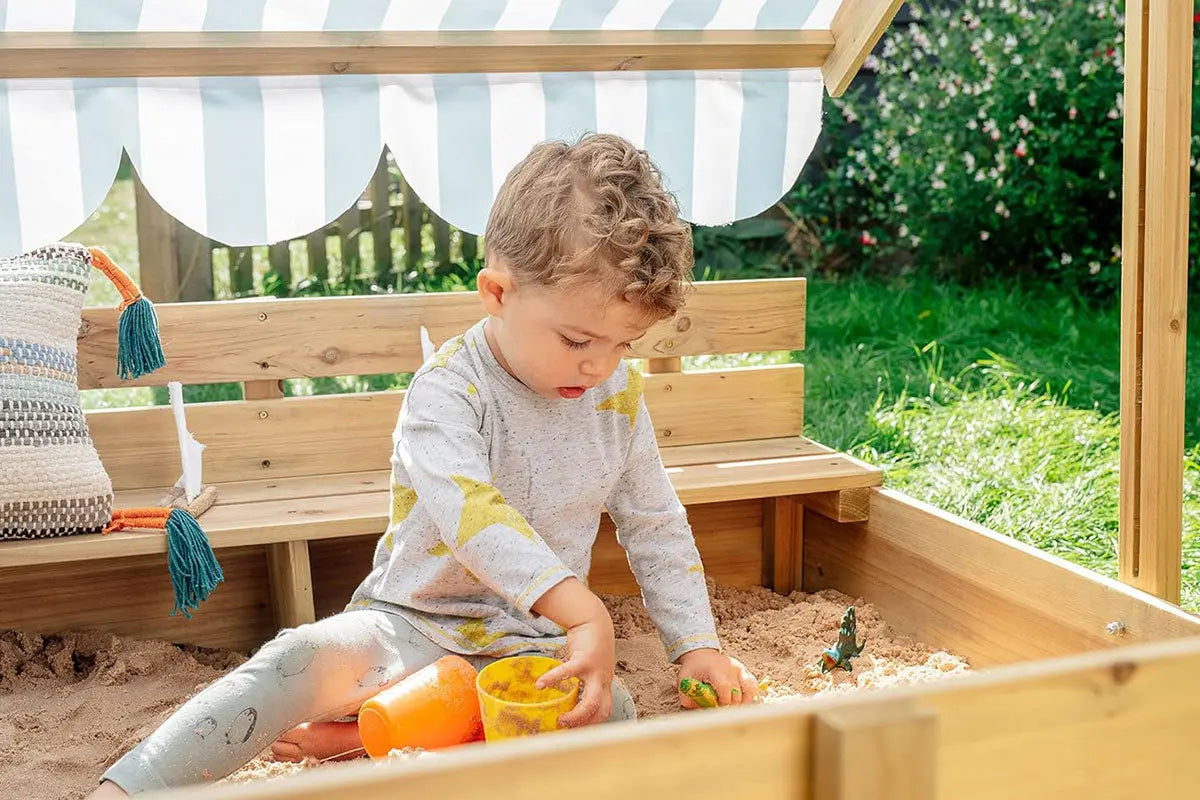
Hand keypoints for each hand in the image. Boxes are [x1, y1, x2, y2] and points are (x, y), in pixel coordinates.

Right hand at [531, 578, 615, 727]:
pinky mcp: (584, 659)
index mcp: (605, 683)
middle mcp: (603, 680)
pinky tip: (540, 684)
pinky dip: (553, 679)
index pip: (605, 710)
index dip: (594, 724)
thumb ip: (586, 679)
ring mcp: (596, 672)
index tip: (577, 731)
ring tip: (560, 719)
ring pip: (592, 701)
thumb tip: (568, 694)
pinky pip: (567, 673)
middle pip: (602, 711)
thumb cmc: (591, 645)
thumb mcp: (593, 665)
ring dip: (577, 715)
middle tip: (568, 728)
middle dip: (586, 725)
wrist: (594, 620)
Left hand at [677, 649, 758, 708]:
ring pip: (750, 690)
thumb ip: (686, 695)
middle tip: (724, 713)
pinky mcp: (745, 671)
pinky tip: (742, 703)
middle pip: (737, 693)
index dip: (723, 702)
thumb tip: (694, 709)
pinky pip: (753, 686)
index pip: (725, 688)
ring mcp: (739, 668)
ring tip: (734, 709)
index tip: (718, 710)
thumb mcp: (684, 678)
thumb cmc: (693, 668)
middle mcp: (730, 668)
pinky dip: (750, 696)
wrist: (702, 654)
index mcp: (715, 669)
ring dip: (744, 703)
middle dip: (731, 706)